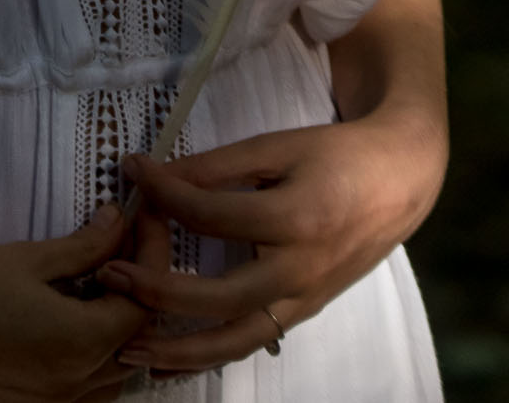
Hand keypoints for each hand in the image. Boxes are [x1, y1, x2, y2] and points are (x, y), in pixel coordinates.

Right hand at [0, 204, 150, 402]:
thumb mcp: (27, 258)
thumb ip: (82, 247)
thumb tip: (117, 223)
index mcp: (77, 347)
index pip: (142, 304)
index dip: (149, 256)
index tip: (143, 217)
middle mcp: (71, 387)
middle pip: (134, 340)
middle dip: (138, 286)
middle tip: (127, 238)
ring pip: (112, 370)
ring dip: (118, 324)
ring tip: (102, 274)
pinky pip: (82, 385)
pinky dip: (93, 350)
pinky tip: (73, 310)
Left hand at [94, 107, 446, 376]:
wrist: (398, 182)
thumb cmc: (335, 155)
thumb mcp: (277, 146)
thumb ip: (218, 166)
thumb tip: (158, 175)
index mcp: (295, 218)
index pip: (212, 213)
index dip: (165, 193)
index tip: (131, 172)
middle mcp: (299, 271)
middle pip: (218, 297)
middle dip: (158, 291)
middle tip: (110, 275)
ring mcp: (303, 300)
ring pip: (235, 341)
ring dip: (178, 351)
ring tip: (128, 349)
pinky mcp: (302, 313)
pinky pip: (249, 342)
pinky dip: (209, 357)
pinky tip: (170, 362)